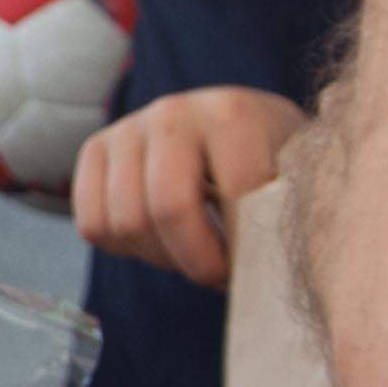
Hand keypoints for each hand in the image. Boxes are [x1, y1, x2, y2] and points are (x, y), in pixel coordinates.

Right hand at [66, 86, 306, 287]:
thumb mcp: (294, 176)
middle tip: (221, 274)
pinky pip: (92, 223)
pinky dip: (124, 248)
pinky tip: (159, 239)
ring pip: (125, 222)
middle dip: (198, 261)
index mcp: (232, 112)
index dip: (247, 247)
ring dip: (162, 258)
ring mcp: (128, 127)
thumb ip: (285, 212)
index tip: (260, 267)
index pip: (234, 194)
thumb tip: (269, 270)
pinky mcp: (96, 148)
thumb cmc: (273, 160)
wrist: (239, 124)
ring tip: (193, 254)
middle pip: (168, 208)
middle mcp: (173, 111)